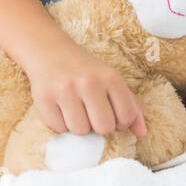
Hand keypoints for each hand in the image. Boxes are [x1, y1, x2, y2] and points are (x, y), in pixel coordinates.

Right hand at [24, 40, 147, 138]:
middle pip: (104, 128)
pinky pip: (59, 129)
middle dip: (98, 126)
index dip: (119, 121)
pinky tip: (60, 108)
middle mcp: (89, 82)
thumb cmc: (86, 71)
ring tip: (75, 109)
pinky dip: (60, 124)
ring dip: (79, 126)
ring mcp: (65, 90)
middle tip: (91, 112)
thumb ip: (131, 105)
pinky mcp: (44, 98)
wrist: (49, 51)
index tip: (110, 112)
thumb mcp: (111, 80)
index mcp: (110, 77)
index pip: (126, 117)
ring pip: (80, 131)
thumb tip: (142, 133)